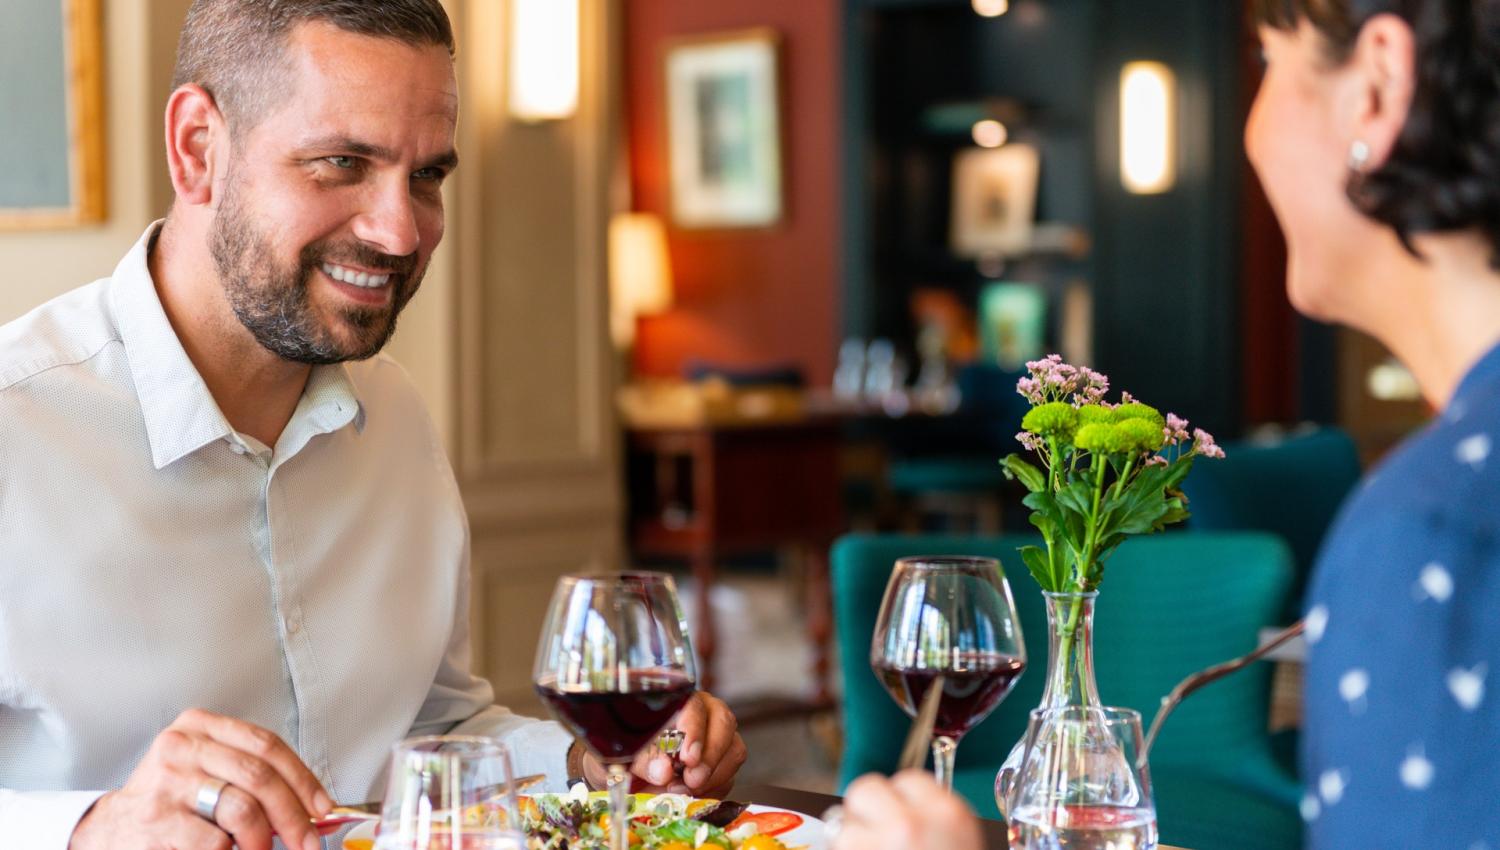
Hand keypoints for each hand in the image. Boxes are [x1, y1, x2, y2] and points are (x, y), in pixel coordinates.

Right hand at [68, 709, 331, 849]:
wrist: (110, 830)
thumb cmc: (171, 802)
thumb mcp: (206, 771)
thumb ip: (251, 776)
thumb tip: (311, 806)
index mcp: (200, 725)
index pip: (267, 745)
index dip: (302, 778)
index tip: (322, 807)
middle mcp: (181, 746)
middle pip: (260, 776)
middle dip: (293, 814)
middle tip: (307, 841)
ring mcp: (166, 782)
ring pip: (242, 809)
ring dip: (262, 839)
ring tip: (260, 849)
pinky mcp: (156, 820)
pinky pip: (215, 841)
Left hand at [582, 691, 746, 796]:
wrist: (631, 771)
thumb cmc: (627, 751)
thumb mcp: (625, 755)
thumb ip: (643, 760)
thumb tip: (664, 771)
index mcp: (678, 700)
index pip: (694, 706)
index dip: (694, 731)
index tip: (687, 758)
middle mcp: (704, 712)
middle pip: (725, 723)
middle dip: (710, 756)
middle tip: (691, 780)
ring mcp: (718, 736)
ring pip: (734, 750)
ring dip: (713, 775)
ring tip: (684, 789)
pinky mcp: (724, 761)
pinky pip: (730, 775)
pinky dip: (714, 788)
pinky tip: (691, 792)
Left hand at [833, 771, 983, 849]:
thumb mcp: (964, 839)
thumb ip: (936, 814)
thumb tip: (905, 799)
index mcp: (946, 814)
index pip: (908, 778)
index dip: (902, 798)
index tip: (904, 817)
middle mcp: (908, 824)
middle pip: (866, 788)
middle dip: (867, 810)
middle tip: (878, 836)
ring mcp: (874, 844)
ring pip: (841, 820)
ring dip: (851, 837)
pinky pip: (832, 844)